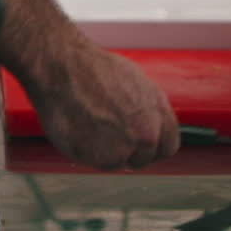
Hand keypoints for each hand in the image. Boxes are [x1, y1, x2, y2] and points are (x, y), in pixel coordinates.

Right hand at [31, 36, 179, 169]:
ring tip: (88, 123)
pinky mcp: (101, 158)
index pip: (168, 145)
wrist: (62, 67)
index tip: (139, 144)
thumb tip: (147, 122)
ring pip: (118, 161)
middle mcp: (146, 132)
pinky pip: (96, 163)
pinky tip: (78, 128)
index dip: (152, 146)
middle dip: (128, 150)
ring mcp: (125, 147)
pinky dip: (86, 152)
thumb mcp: (133, 80)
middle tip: (107, 133)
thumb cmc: (90, 67)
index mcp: (157, 110)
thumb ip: (146, 108)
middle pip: (144, 158)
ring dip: (105, 150)